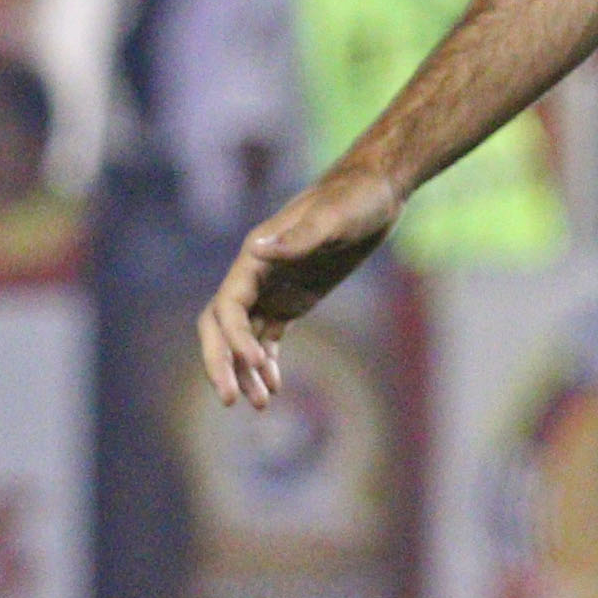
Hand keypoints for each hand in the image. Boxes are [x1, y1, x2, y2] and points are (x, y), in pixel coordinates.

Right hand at [197, 163, 404, 409]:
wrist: (376, 193)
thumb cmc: (354, 200)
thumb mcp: (333, 218)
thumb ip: (300, 238)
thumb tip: (257, 251)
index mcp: (256, 257)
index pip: (227, 306)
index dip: (234, 338)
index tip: (256, 363)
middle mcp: (256, 274)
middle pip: (221, 327)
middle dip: (221, 362)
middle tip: (231, 399)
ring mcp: (272, 288)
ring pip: (244, 337)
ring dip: (245, 370)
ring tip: (260, 404)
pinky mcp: (292, 298)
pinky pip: (268, 335)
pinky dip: (266, 361)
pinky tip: (274, 387)